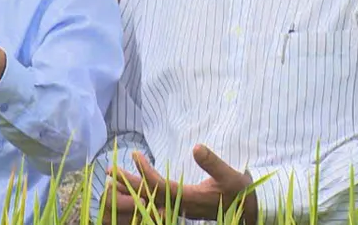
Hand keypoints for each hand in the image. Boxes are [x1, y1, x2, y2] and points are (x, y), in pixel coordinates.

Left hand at [102, 145, 256, 223]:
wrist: (249, 211)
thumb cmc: (239, 191)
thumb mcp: (230, 175)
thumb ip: (213, 163)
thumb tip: (196, 147)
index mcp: (190, 199)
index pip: (160, 186)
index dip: (145, 172)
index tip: (135, 154)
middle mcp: (180, 207)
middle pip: (147, 196)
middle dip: (127, 184)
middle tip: (109, 169)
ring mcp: (178, 209)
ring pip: (148, 202)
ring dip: (129, 191)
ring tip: (111, 180)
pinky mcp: (179, 208)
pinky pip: (153, 204)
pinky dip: (139, 196)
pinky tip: (129, 189)